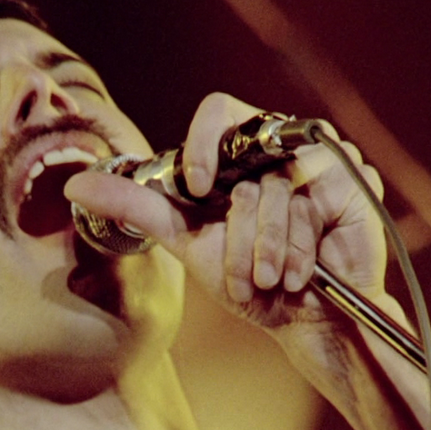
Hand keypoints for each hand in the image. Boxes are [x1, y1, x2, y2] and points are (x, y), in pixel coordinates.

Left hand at [66, 93, 389, 331]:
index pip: (219, 110)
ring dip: (270, 250)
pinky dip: (304, 247)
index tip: (196, 189)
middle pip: (247, 172)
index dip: (204, 143)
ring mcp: (322, 161)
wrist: (305, 319)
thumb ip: (136, 206)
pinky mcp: (355, 180)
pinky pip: (318, 203)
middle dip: (240, 238)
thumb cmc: (249, 280)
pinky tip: (306, 269)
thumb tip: (75, 183)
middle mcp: (281, 149)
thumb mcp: (187, 240)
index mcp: (241, 153)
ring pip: (279, 192)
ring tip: (273, 278)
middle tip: (247, 274)